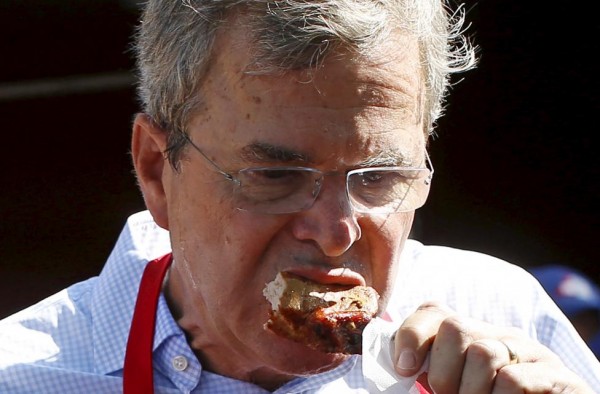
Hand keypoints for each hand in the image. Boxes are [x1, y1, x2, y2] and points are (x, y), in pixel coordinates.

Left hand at [392, 302, 593, 392]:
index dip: (412, 336)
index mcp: (472, 336)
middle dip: (442, 370)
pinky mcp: (557, 375)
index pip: (433, 312)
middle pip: (455, 327)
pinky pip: (513, 379)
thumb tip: (400, 367)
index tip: (404, 369)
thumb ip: (432, 375)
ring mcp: (531, 352)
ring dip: (469, 391)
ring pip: (483, 353)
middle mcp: (500, 335)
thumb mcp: (456, 387)